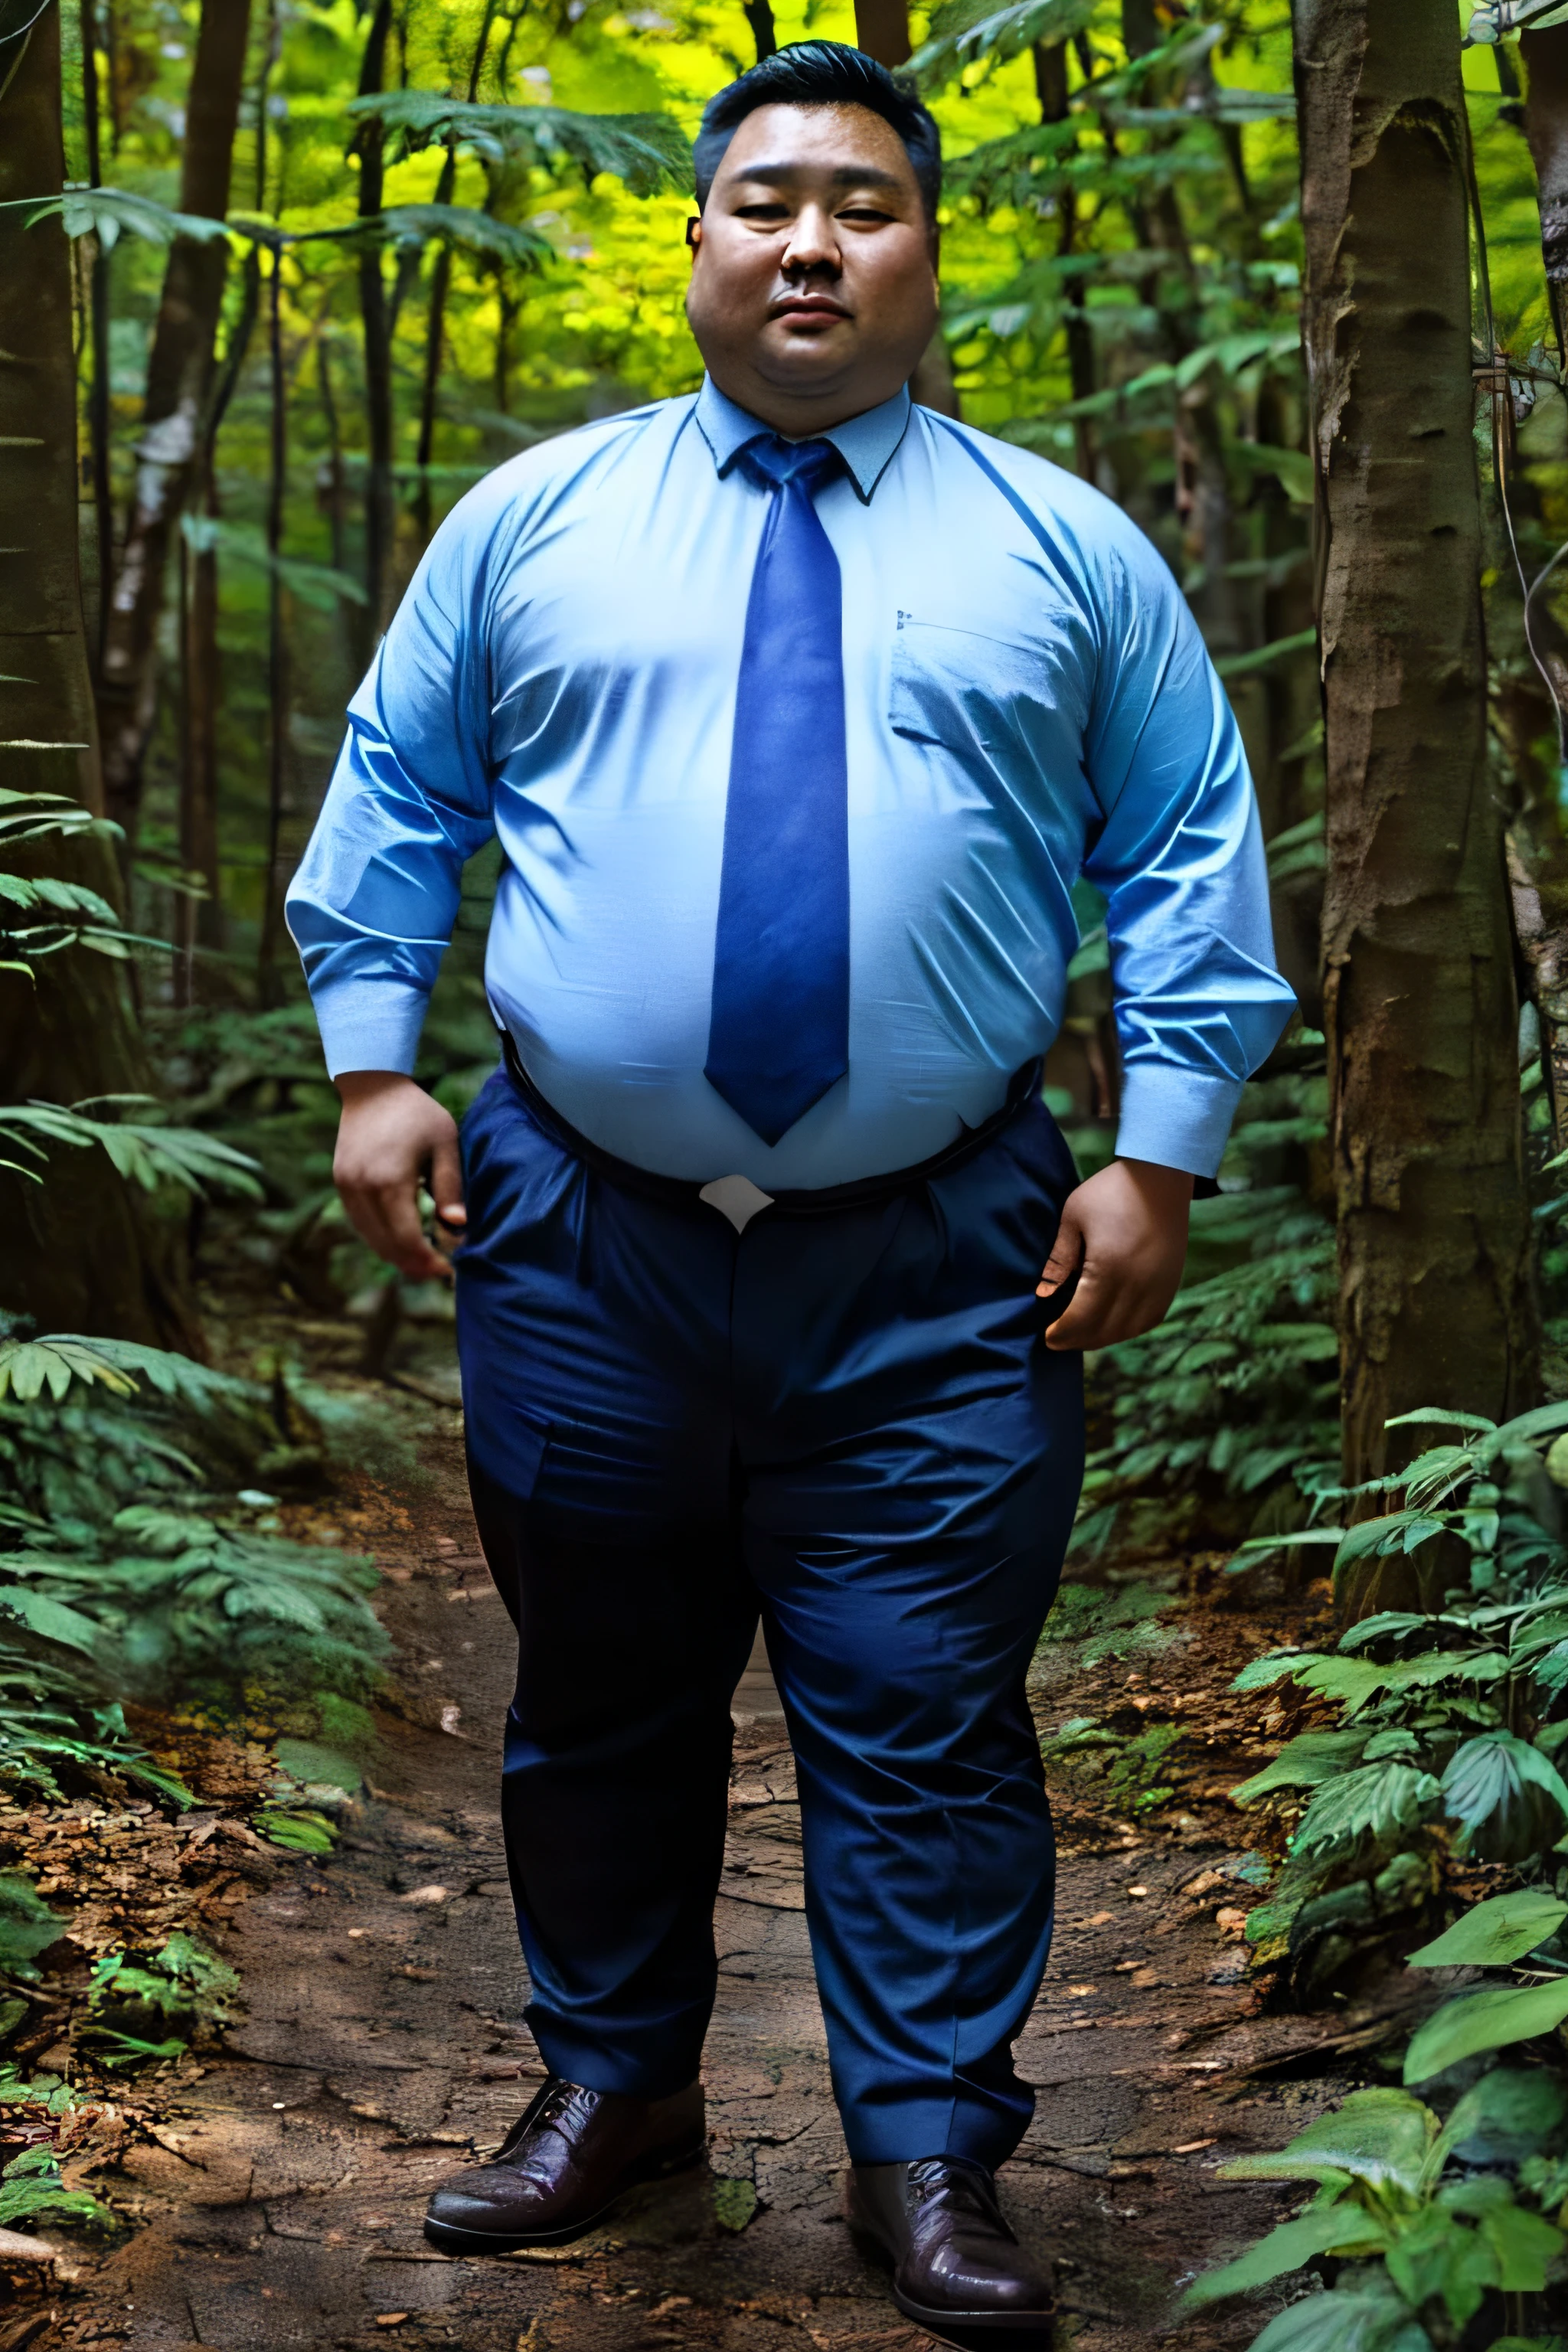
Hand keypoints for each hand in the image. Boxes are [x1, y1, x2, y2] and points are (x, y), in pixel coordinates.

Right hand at [333, 1071, 465, 1281]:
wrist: (372, 1087)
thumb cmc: (417, 1113)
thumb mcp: (444, 1143)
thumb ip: (450, 1186)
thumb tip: (458, 1226)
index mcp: (391, 1181)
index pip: (408, 1238)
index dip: (428, 1260)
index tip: (449, 1268)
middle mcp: (363, 1188)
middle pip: (387, 1245)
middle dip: (413, 1264)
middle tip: (438, 1271)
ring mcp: (347, 1187)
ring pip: (370, 1238)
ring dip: (395, 1255)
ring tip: (422, 1261)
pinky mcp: (341, 1184)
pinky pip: (360, 1222)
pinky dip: (379, 1237)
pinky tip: (400, 1241)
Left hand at [1037, 1157, 1193, 1351]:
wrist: (1161, 1176)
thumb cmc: (1111, 1191)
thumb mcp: (1073, 1217)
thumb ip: (1059, 1259)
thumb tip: (1043, 1294)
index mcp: (1109, 1267)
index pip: (1082, 1318)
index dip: (1062, 1332)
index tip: (1047, 1336)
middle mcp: (1138, 1283)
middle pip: (1104, 1330)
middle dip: (1078, 1340)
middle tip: (1059, 1340)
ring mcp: (1158, 1285)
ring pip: (1129, 1330)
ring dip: (1103, 1338)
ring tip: (1083, 1335)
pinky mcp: (1171, 1282)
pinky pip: (1150, 1319)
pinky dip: (1129, 1329)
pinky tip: (1113, 1326)